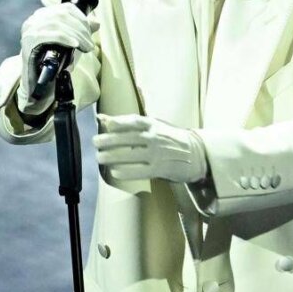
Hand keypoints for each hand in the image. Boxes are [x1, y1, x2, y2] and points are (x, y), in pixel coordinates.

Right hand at [17, 3, 98, 114]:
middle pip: (63, 15)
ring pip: (58, 24)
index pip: (65, 8)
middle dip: (81, 29)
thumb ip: (81, 31)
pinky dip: (65, 38)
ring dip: (77, 35)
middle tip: (89, 44)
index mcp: (43, 16)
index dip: (81, 18)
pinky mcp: (29, 41)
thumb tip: (96, 22)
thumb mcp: (71, 43)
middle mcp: (34, 19)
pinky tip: (75, 45)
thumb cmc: (54, 61)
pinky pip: (50, 35)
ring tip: (86, 48)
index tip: (90, 31)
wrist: (38, 81)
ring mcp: (30, 29)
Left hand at [94, 114, 208, 183]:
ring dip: (113, 156)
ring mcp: (158, 153)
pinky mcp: (160, 169)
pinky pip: (140, 171)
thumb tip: (102, 118)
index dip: (119, 122)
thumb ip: (129, 123)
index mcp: (154, 125)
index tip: (105, 124)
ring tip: (100, 157)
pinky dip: (127, 172)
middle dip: (110, 140)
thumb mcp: (154, 126)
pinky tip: (115, 172)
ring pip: (131, 155)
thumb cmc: (171, 139)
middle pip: (128, 138)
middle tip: (95, 142)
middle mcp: (155, 137)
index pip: (134, 121)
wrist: (197, 153)